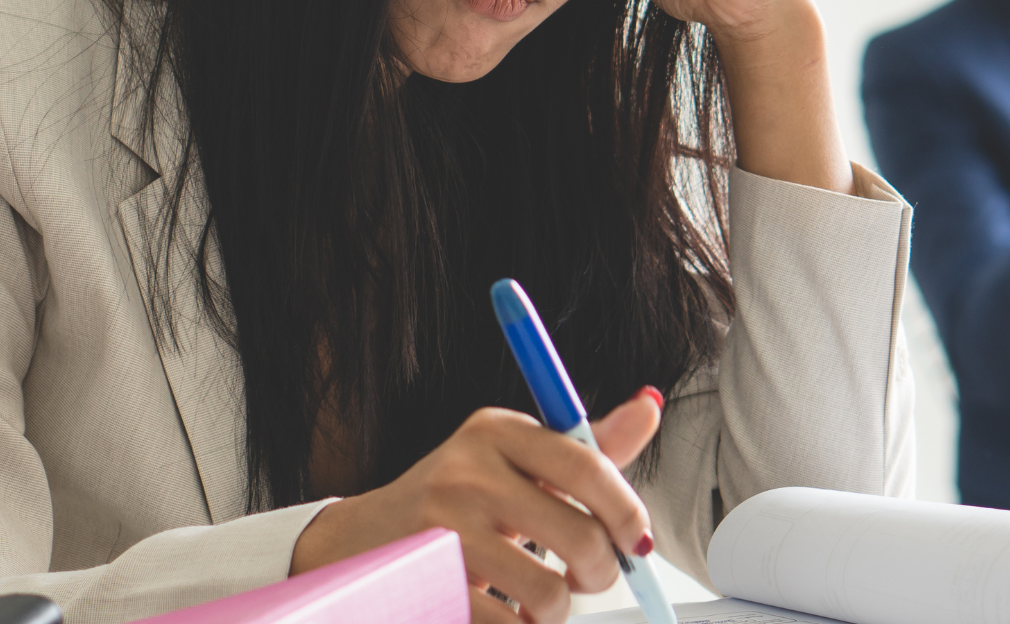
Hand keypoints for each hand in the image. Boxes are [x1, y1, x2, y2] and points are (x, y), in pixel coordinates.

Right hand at [289, 391, 662, 623]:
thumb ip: (586, 445)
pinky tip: (505, 615)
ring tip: (536, 601)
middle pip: (580, 535)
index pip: (587, 464)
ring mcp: (443, 527)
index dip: (627, 510)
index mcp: (497, 431)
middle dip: (600, 573)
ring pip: (550, 593)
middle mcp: (468, 470)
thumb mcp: (515, 460)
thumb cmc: (456, 501)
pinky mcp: (429, 582)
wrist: (361, 541)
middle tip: (587, 578)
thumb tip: (649, 407)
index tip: (638, 541)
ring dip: (554, 612)